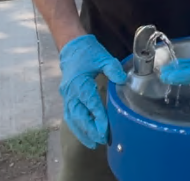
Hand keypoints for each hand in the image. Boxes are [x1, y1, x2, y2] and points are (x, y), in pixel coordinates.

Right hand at [59, 34, 126, 148]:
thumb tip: (122, 79)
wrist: (72, 47)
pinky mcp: (68, 98)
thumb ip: (112, 68)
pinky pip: (70, 116)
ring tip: (93, 143)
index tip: (105, 128)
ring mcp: (67, 96)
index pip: (89, 102)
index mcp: (79, 82)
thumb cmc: (88, 52)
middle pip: (78, 115)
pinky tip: (86, 136)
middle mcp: (71, 91)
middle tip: (101, 140)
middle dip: (90, 129)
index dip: (97, 116)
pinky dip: (77, 128)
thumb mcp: (102, 57)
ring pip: (72, 118)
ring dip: (82, 132)